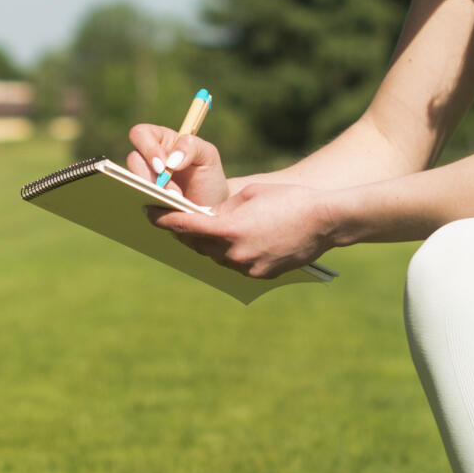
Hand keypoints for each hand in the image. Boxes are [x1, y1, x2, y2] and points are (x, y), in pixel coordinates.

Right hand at [123, 122, 227, 206]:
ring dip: (153, 193)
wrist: (212, 204)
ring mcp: (143, 179)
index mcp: (160, 140)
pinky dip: (152, 206)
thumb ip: (191, 146)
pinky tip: (169, 209)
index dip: (147, 148)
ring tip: (176, 201)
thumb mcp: (208, 154)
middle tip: (173, 191)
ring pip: (133, 182)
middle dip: (152, 177)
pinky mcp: (143, 199)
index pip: (141, 134)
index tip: (163, 166)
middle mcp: (147, 158)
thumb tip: (170, 161)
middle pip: (133, 160)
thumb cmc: (208, 174)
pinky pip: (137, 200)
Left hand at [152, 179, 333, 277]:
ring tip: (200, 231)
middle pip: (196, 245)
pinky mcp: (261, 276)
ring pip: (214, 257)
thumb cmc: (287, 199)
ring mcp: (248, 269)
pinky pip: (235, 265)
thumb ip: (220, 210)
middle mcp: (234, 254)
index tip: (147, 213)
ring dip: (206, 244)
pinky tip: (229, 242)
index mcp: (228, 230)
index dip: (163, 219)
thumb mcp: (248, 196)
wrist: (326, 221)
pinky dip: (228, 253)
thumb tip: (202, 219)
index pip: (184, 226)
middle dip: (183, 233)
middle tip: (171, 221)